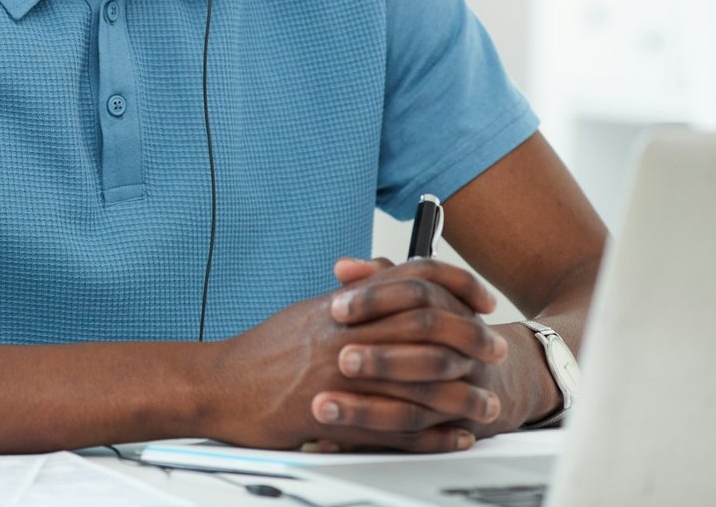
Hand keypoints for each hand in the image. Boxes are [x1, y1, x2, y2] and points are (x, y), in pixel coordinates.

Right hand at [203, 258, 507, 452]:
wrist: (220, 384)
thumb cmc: (261, 352)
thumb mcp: (307, 313)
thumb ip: (349, 300)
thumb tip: (378, 285)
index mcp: (344, 305)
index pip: (412, 279)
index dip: (455, 284)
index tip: (481, 298)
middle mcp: (349, 333)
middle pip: (427, 325)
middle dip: (470, 336)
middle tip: (495, 348)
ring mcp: (344, 375)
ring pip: (421, 379)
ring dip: (462, 392)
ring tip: (487, 401)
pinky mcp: (338, 414)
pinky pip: (399, 426)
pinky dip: (434, 434)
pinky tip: (455, 437)